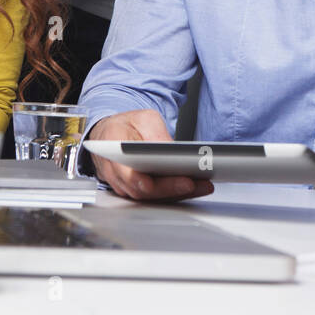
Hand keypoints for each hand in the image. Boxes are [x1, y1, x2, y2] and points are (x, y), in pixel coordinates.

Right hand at [88, 109, 213, 201]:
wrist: (112, 133)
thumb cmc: (126, 125)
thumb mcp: (143, 118)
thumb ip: (155, 133)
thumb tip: (170, 150)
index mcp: (111, 149)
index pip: (128, 174)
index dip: (148, 183)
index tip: (170, 181)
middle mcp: (115, 173)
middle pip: (143, 190)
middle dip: (171, 189)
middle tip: (195, 184)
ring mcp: (124, 185)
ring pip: (151, 197)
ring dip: (178, 194)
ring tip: (203, 185)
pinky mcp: (136, 190)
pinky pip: (155, 196)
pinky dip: (175, 193)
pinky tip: (196, 187)